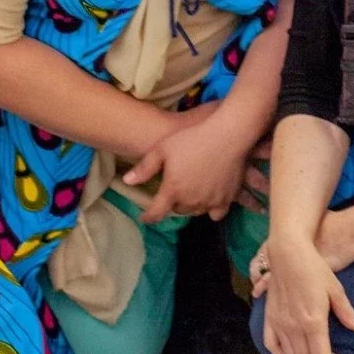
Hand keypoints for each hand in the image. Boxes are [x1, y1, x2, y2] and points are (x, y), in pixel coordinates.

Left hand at [121, 105, 250, 223]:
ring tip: (191, 192)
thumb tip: (127, 181)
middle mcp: (190, 201)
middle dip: (173, 203)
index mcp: (172, 190)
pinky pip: (216, 213)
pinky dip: (211, 209)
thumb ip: (144, 167)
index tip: (145, 217)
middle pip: (177, 210)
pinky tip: (210, 198)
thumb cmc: (192, 139)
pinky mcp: (227, 199)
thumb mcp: (162, 148)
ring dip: (190, 205)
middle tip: (174, 189)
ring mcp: (209, 202)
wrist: (227, 136)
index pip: (156, 213)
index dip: (148, 217)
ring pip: (195, 212)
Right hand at [258, 233, 353, 353]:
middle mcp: (295, 327)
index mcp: (314, 322)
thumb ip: (347, 313)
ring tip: (314, 348)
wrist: (288, 253)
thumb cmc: (315, 269)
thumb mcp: (336, 290)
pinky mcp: (269, 318)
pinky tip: (291, 350)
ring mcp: (280, 324)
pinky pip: (272, 346)